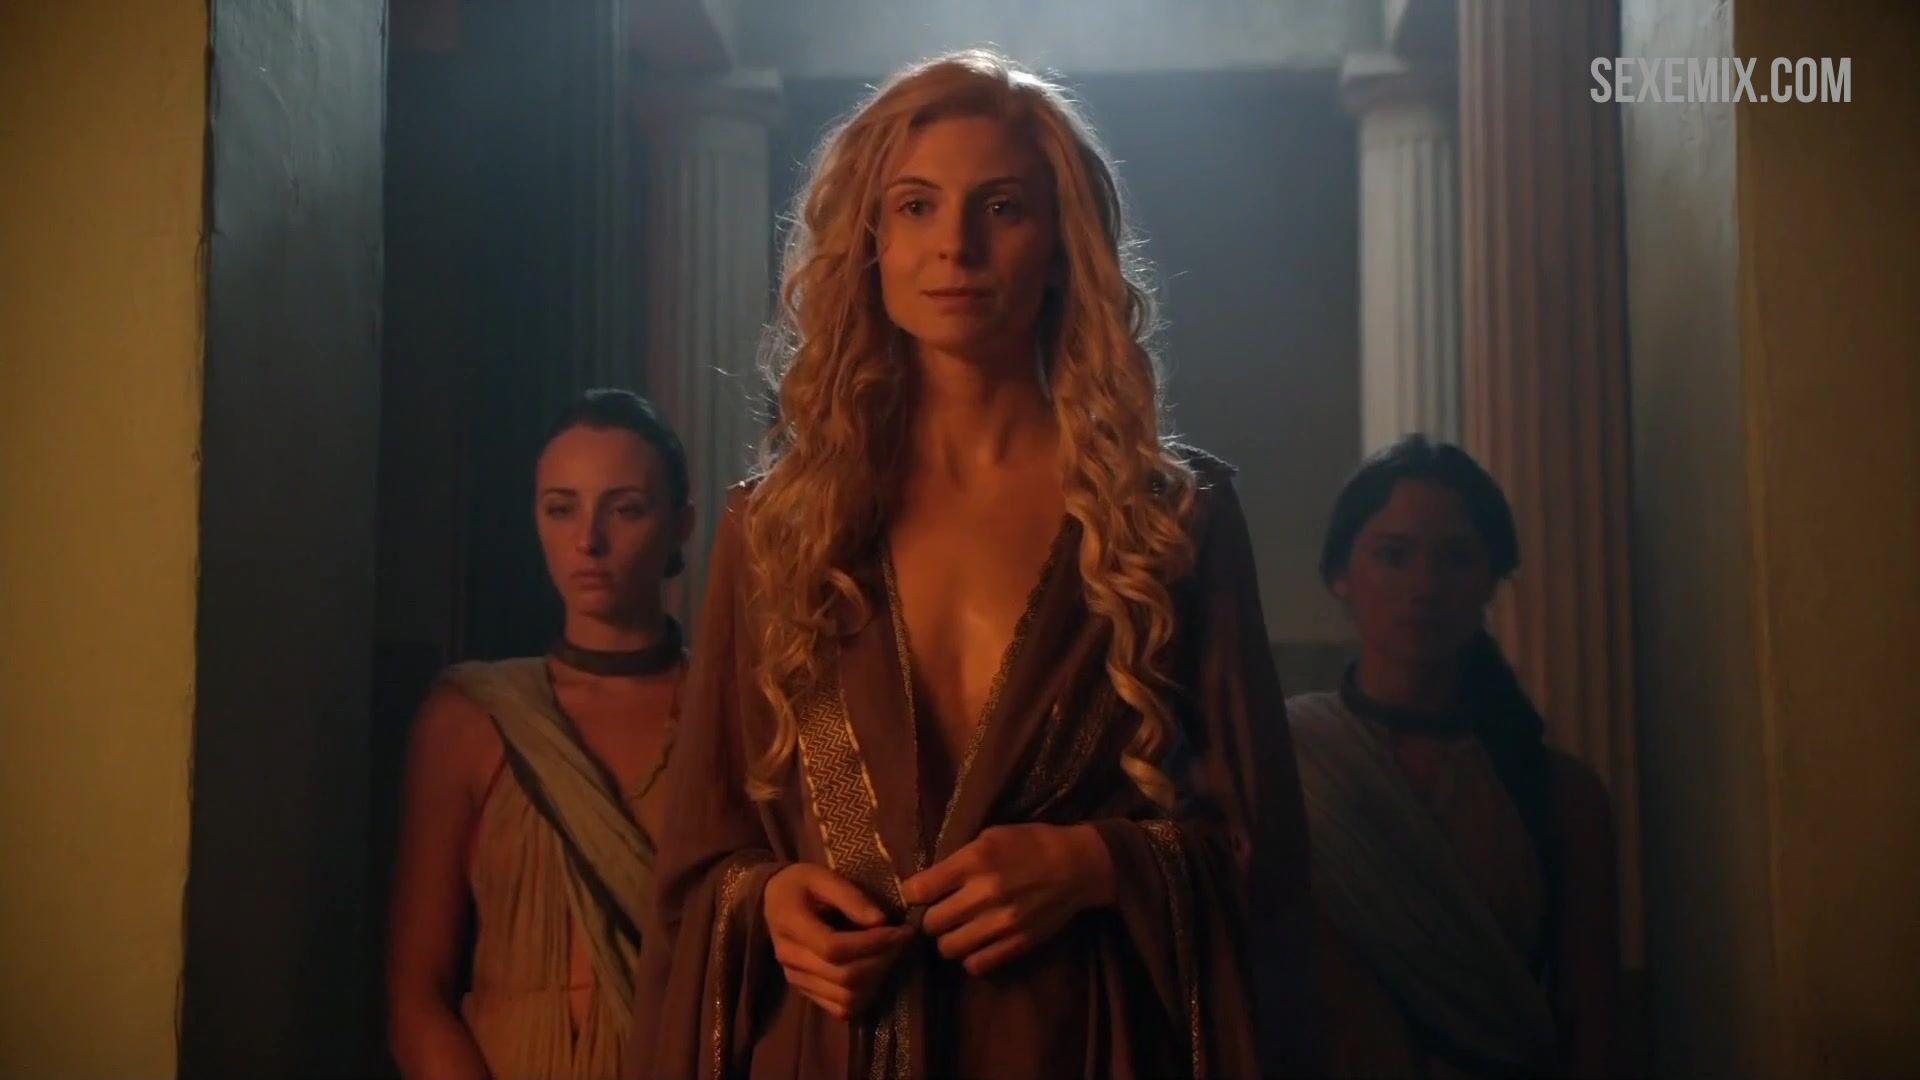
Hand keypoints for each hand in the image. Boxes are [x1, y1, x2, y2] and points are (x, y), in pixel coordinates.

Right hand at [763, 863, 914, 1019]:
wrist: (774, 901)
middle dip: (882, 960)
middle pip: (843, 976)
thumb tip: (881, 921)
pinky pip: (840, 1009)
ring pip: (845, 997)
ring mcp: (795, 979)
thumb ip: (850, 896)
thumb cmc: (800, 884)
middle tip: (902, 939)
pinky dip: (864, 996)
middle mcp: (789, 958)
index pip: (833, 948)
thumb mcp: (822, 876)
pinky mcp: (805, 991)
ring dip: (877, 979)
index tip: (901, 930)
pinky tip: (875, 971)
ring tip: (890, 954)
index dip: (873, 943)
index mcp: (789, 924)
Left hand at [898, 823, 1115, 976]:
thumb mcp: (989, 837)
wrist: (1077, 866)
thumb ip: (958, 860)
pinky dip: (970, 957)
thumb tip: (928, 881)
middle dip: (930, 917)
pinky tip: (976, 943)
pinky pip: (976, 964)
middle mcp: (983, 895)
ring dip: (948, 939)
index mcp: (973, 862)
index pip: (918, 890)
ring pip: (948, 948)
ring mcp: (1001, 924)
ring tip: (958, 929)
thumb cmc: (1031, 843)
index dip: (912, 893)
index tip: (918, 893)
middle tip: (940, 911)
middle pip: (931, 923)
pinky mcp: (1017, 944)